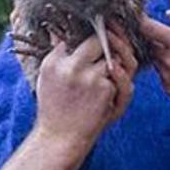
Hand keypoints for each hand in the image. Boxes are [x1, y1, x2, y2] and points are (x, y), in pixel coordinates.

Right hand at [34, 29, 135, 147]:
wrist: (60, 138)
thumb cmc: (54, 108)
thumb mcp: (47, 78)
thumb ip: (57, 53)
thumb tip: (58, 33)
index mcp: (56, 62)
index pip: (78, 36)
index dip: (92, 34)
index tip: (100, 31)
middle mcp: (72, 67)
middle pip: (100, 41)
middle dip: (108, 44)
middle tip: (111, 50)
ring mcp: (91, 78)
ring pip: (114, 60)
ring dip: (115, 68)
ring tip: (106, 81)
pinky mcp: (106, 90)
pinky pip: (122, 80)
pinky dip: (119, 88)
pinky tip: (107, 99)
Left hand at [139, 6, 169, 101]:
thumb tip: (169, 14)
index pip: (147, 28)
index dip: (141, 21)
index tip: (139, 17)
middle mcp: (169, 60)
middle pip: (150, 45)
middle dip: (158, 40)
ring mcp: (168, 76)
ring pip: (156, 60)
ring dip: (164, 55)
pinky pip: (162, 75)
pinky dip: (169, 70)